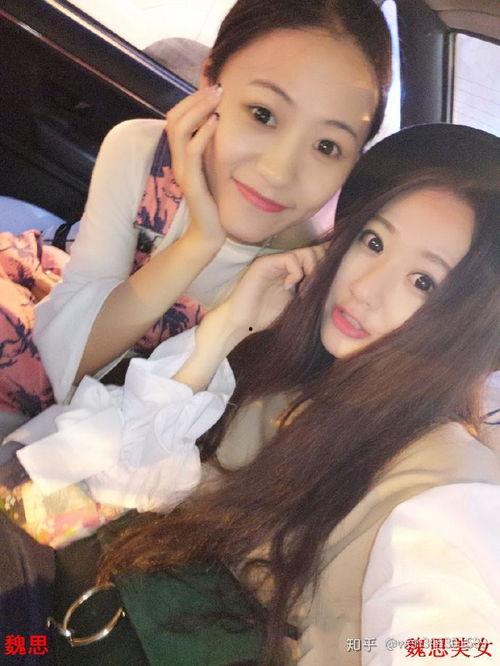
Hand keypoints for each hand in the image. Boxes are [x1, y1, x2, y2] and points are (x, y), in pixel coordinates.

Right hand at [166, 85, 224, 251]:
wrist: (209, 233)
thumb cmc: (214, 202)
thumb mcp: (212, 171)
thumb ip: (211, 152)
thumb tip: (221, 127)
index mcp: (181, 156)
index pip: (176, 120)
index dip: (191, 101)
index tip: (212, 89)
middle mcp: (178, 161)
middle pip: (174, 119)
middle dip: (195, 99)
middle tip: (217, 87)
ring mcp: (182, 171)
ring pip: (180, 130)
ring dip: (198, 109)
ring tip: (217, 97)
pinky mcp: (191, 182)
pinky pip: (192, 152)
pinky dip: (202, 133)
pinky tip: (215, 122)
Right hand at [173, 245, 325, 392]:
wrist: (241, 323)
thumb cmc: (265, 316)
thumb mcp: (296, 302)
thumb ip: (310, 290)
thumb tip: (334, 286)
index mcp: (292, 269)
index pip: (317, 255)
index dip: (328, 264)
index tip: (330, 282)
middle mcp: (284, 262)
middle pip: (316, 250)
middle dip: (322, 268)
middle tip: (317, 288)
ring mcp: (274, 261)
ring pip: (305, 252)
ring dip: (311, 271)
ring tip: (304, 289)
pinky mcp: (265, 263)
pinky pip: (290, 258)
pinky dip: (296, 272)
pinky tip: (289, 286)